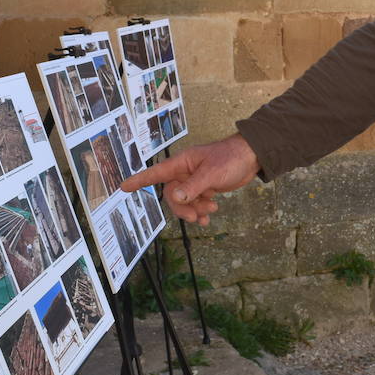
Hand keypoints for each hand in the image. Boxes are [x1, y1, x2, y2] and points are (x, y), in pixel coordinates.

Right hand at [119, 134, 259, 224]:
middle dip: (182, 208)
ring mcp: (195, 180)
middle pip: (172, 195)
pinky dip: (202, 210)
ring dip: (195, 209)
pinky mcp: (206, 187)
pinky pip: (196, 202)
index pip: (156, 173)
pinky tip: (210, 215)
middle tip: (196, 216)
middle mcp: (186, 172)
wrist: (252, 157)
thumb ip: (193, 186)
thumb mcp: (212, 173)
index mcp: (183, 163)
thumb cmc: (231, 158)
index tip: (123, 187)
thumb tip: (175, 198)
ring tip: (210, 211)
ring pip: (185, 201)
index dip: (139, 180)